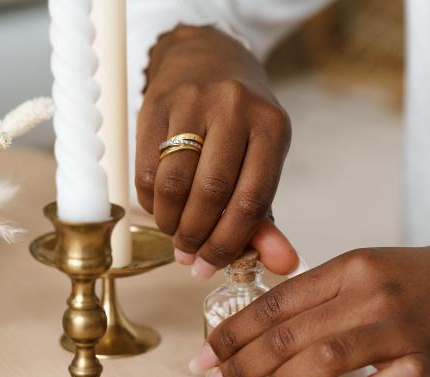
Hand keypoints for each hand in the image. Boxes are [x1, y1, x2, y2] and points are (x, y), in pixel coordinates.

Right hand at [136, 25, 297, 277]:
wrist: (207, 58)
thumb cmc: (241, 124)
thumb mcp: (263, 161)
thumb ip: (267, 217)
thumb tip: (282, 266)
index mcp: (272, 127)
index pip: (252, 199)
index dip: (230, 242)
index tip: (212, 265)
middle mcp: (235, 109)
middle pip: (211, 192)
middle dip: (197, 235)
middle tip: (189, 255)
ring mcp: (193, 102)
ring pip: (174, 182)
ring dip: (171, 222)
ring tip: (175, 234)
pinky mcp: (157, 104)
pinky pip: (146, 168)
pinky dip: (151, 202)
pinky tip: (161, 209)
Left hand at [193, 246, 429, 376]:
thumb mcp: (378, 270)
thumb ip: (330, 296)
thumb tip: (276, 325)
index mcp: (354, 265)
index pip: (277, 299)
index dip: (235, 329)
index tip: (207, 352)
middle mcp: (372, 290)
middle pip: (288, 331)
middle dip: (242, 361)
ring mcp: (401, 325)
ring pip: (323, 357)